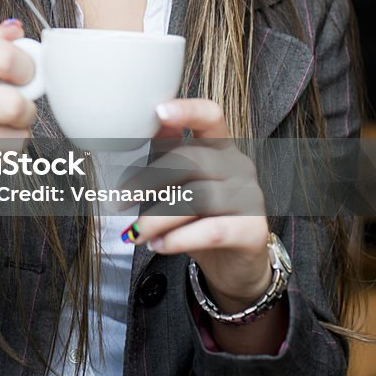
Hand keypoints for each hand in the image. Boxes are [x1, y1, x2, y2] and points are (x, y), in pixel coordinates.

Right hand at [0, 21, 37, 195]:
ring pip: (15, 137)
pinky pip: (2, 158)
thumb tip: (17, 30)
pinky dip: (0, 153)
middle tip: (14, 108)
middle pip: (15, 105)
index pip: (4, 57)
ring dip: (15, 134)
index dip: (27, 69)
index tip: (24, 76)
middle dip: (26, 110)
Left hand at [124, 98, 271, 310]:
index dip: (186, 110)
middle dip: (148, 181)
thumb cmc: (199, 217)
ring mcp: (251, 196)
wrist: (232, 265)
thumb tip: (143, 125)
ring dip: (158, 217)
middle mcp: (239, 165)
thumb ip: (165, 153)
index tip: (158, 112)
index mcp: (221, 147)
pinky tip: (159, 244)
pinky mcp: (254, 230)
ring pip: (198, 197)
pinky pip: (212, 230)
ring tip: (137, 233)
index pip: (210, 116)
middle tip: (121, 201)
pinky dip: (178, 239)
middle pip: (192, 159)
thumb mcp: (179, 183)